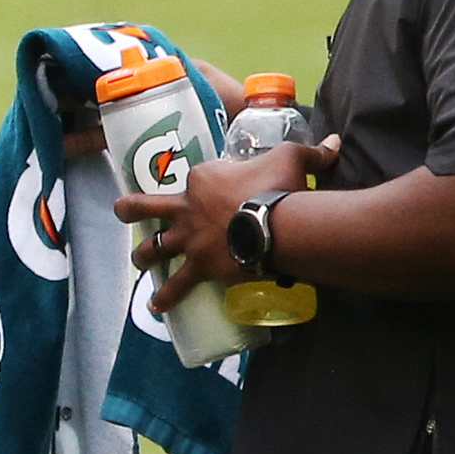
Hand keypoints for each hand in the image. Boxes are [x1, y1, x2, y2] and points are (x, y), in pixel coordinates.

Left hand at [114, 136, 339, 311]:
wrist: (275, 224)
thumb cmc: (280, 188)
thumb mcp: (293, 160)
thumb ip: (311, 153)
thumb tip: (334, 145)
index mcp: (203, 178)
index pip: (196, 178)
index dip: (204, 182)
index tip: (220, 188)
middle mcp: (186, 207)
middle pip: (149, 206)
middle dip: (131, 209)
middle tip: (120, 211)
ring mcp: (188, 238)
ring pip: (154, 245)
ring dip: (144, 254)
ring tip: (139, 260)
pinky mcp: (198, 265)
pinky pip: (177, 283)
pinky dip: (166, 296)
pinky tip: (156, 308)